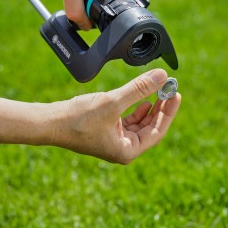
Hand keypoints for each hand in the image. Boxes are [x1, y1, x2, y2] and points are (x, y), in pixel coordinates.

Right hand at [48, 69, 180, 163]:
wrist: (51, 122)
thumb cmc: (79, 118)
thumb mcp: (113, 102)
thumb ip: (139, 88)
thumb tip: (162, 76)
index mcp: (127, 151)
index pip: (157, 131)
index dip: (168, 112)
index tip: (176, 94)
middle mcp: (123, 149)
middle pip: (150, 127)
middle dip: (160, 108)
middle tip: (170, 89)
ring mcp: (115, 141)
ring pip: (140, 123)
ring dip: (150, 107)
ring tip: (160, 91)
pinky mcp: (107, 131)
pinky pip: (129, 121)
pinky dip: (137, 109)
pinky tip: (144, 100)